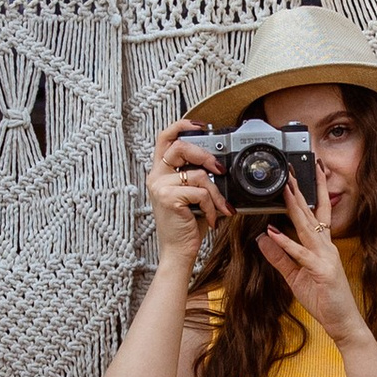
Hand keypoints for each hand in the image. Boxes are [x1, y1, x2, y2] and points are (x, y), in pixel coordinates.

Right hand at [147, 119, 223, 260]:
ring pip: (198, 174)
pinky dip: (211, 206)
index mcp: (160, 172)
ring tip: (219, 208)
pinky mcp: (169, 198)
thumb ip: (198, 175)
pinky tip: (210, 218)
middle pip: (181, 146)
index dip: (182, 126)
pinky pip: (201, 192)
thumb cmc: (188, 223)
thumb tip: (220, 163)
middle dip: (206, 155)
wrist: (179, 251)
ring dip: (216, 193)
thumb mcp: (193, 194)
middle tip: (219, 169)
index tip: (201, 125)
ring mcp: (160, 187)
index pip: (165, 138)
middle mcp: (156, 176)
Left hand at [258, 169, 366, 338]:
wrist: (343, 323)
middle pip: (313, 213)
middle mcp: (326, 247)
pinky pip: (301, 254)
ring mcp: (326, 258)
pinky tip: (274, 232)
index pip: (316, 214)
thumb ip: (280, 257)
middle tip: (291, 170)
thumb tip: (263, 238)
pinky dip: (287, 243)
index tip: (300, 176)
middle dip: (301, 190)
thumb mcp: (295, 276)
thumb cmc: (325, 300)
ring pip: (307, 227)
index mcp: (322, 246)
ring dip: (295, 207)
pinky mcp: (322, 271)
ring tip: (284, 188)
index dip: (310, 193)